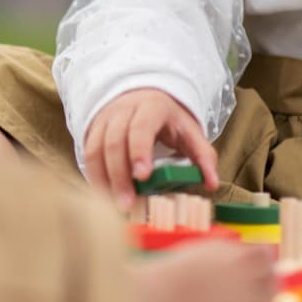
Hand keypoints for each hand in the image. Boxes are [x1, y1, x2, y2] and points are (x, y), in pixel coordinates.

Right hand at [83, 88, 218, 208]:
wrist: (144, 95)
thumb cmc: (169, 120)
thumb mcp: (189, 131)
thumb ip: (203, 156)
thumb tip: (212, 183)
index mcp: (151, 108)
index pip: (141, 128)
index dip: (139, 151)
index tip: (142, 177)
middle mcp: (123, 110)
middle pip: (115, 142)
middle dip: (120, 175)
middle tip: (127, 204)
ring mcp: (105, 119)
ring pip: (96, 149)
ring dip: (104, 180)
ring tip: (114, 206)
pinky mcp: (93, 130)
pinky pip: (88, 155)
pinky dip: (94, 177)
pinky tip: (104, 196)